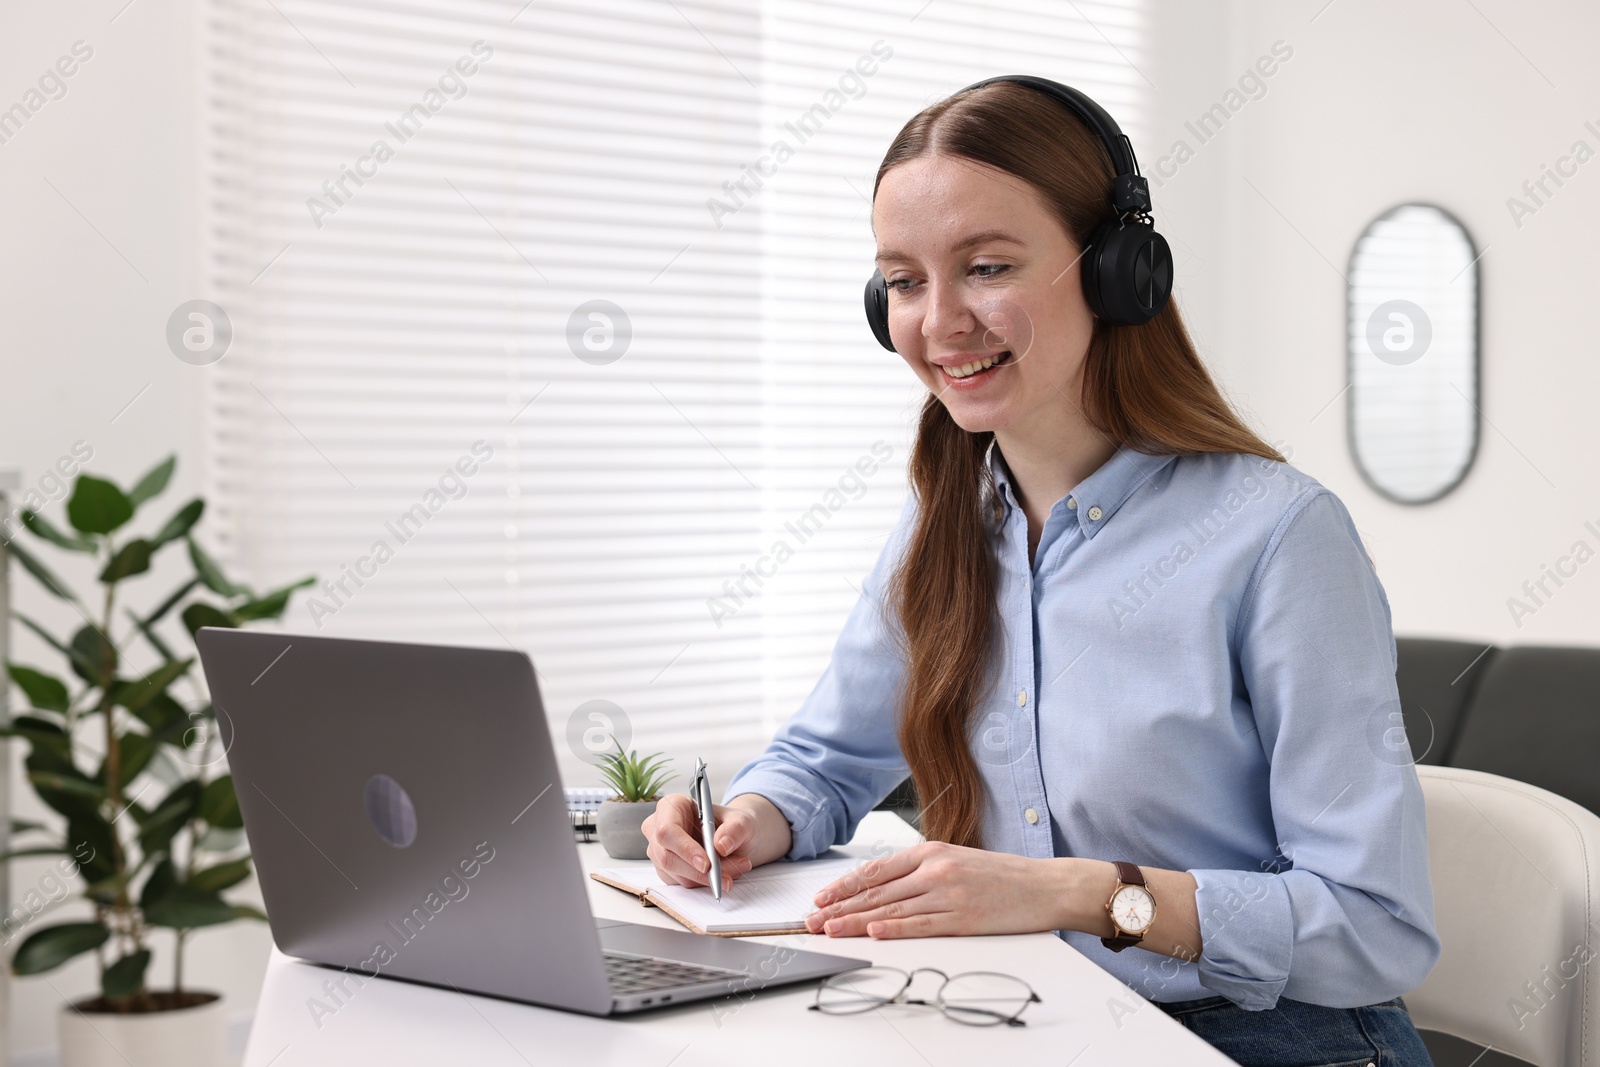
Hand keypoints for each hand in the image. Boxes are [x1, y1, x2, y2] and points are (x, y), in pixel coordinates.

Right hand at [641, 793, 755, 892]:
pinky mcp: (666, 870)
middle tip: (726, 878)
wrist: (732, 837)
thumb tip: (721, 845)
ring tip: (735, 871)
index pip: (667, 830)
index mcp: (670, 806)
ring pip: (677, 874)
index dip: (685, 848)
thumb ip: (735, 828)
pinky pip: (683, 883)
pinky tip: (723, 875)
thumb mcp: (741, 820)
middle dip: (699, 872)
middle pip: (668, 857)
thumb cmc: (730, 823)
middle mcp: (658, 829)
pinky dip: (705, 883)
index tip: (706, 863)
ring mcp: (659, 851)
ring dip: (707, 879)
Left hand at [804, 841, 1070, 938]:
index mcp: (931, 851)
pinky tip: (872, 932)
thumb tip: (881, 887)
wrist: (1045, 884)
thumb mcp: (956, 859)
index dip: (844, 885)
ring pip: (891, 909)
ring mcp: (948, 893)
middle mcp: (935, 869)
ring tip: (829, 929)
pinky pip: (920, 924)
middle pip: (876, 890)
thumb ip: (921, 870)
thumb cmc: (1001, 875)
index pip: (876, 869)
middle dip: (840, 906)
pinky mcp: (962, 918)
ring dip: (855, 921)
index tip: (821, 898)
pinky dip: (894, 929)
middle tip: (812, 919)